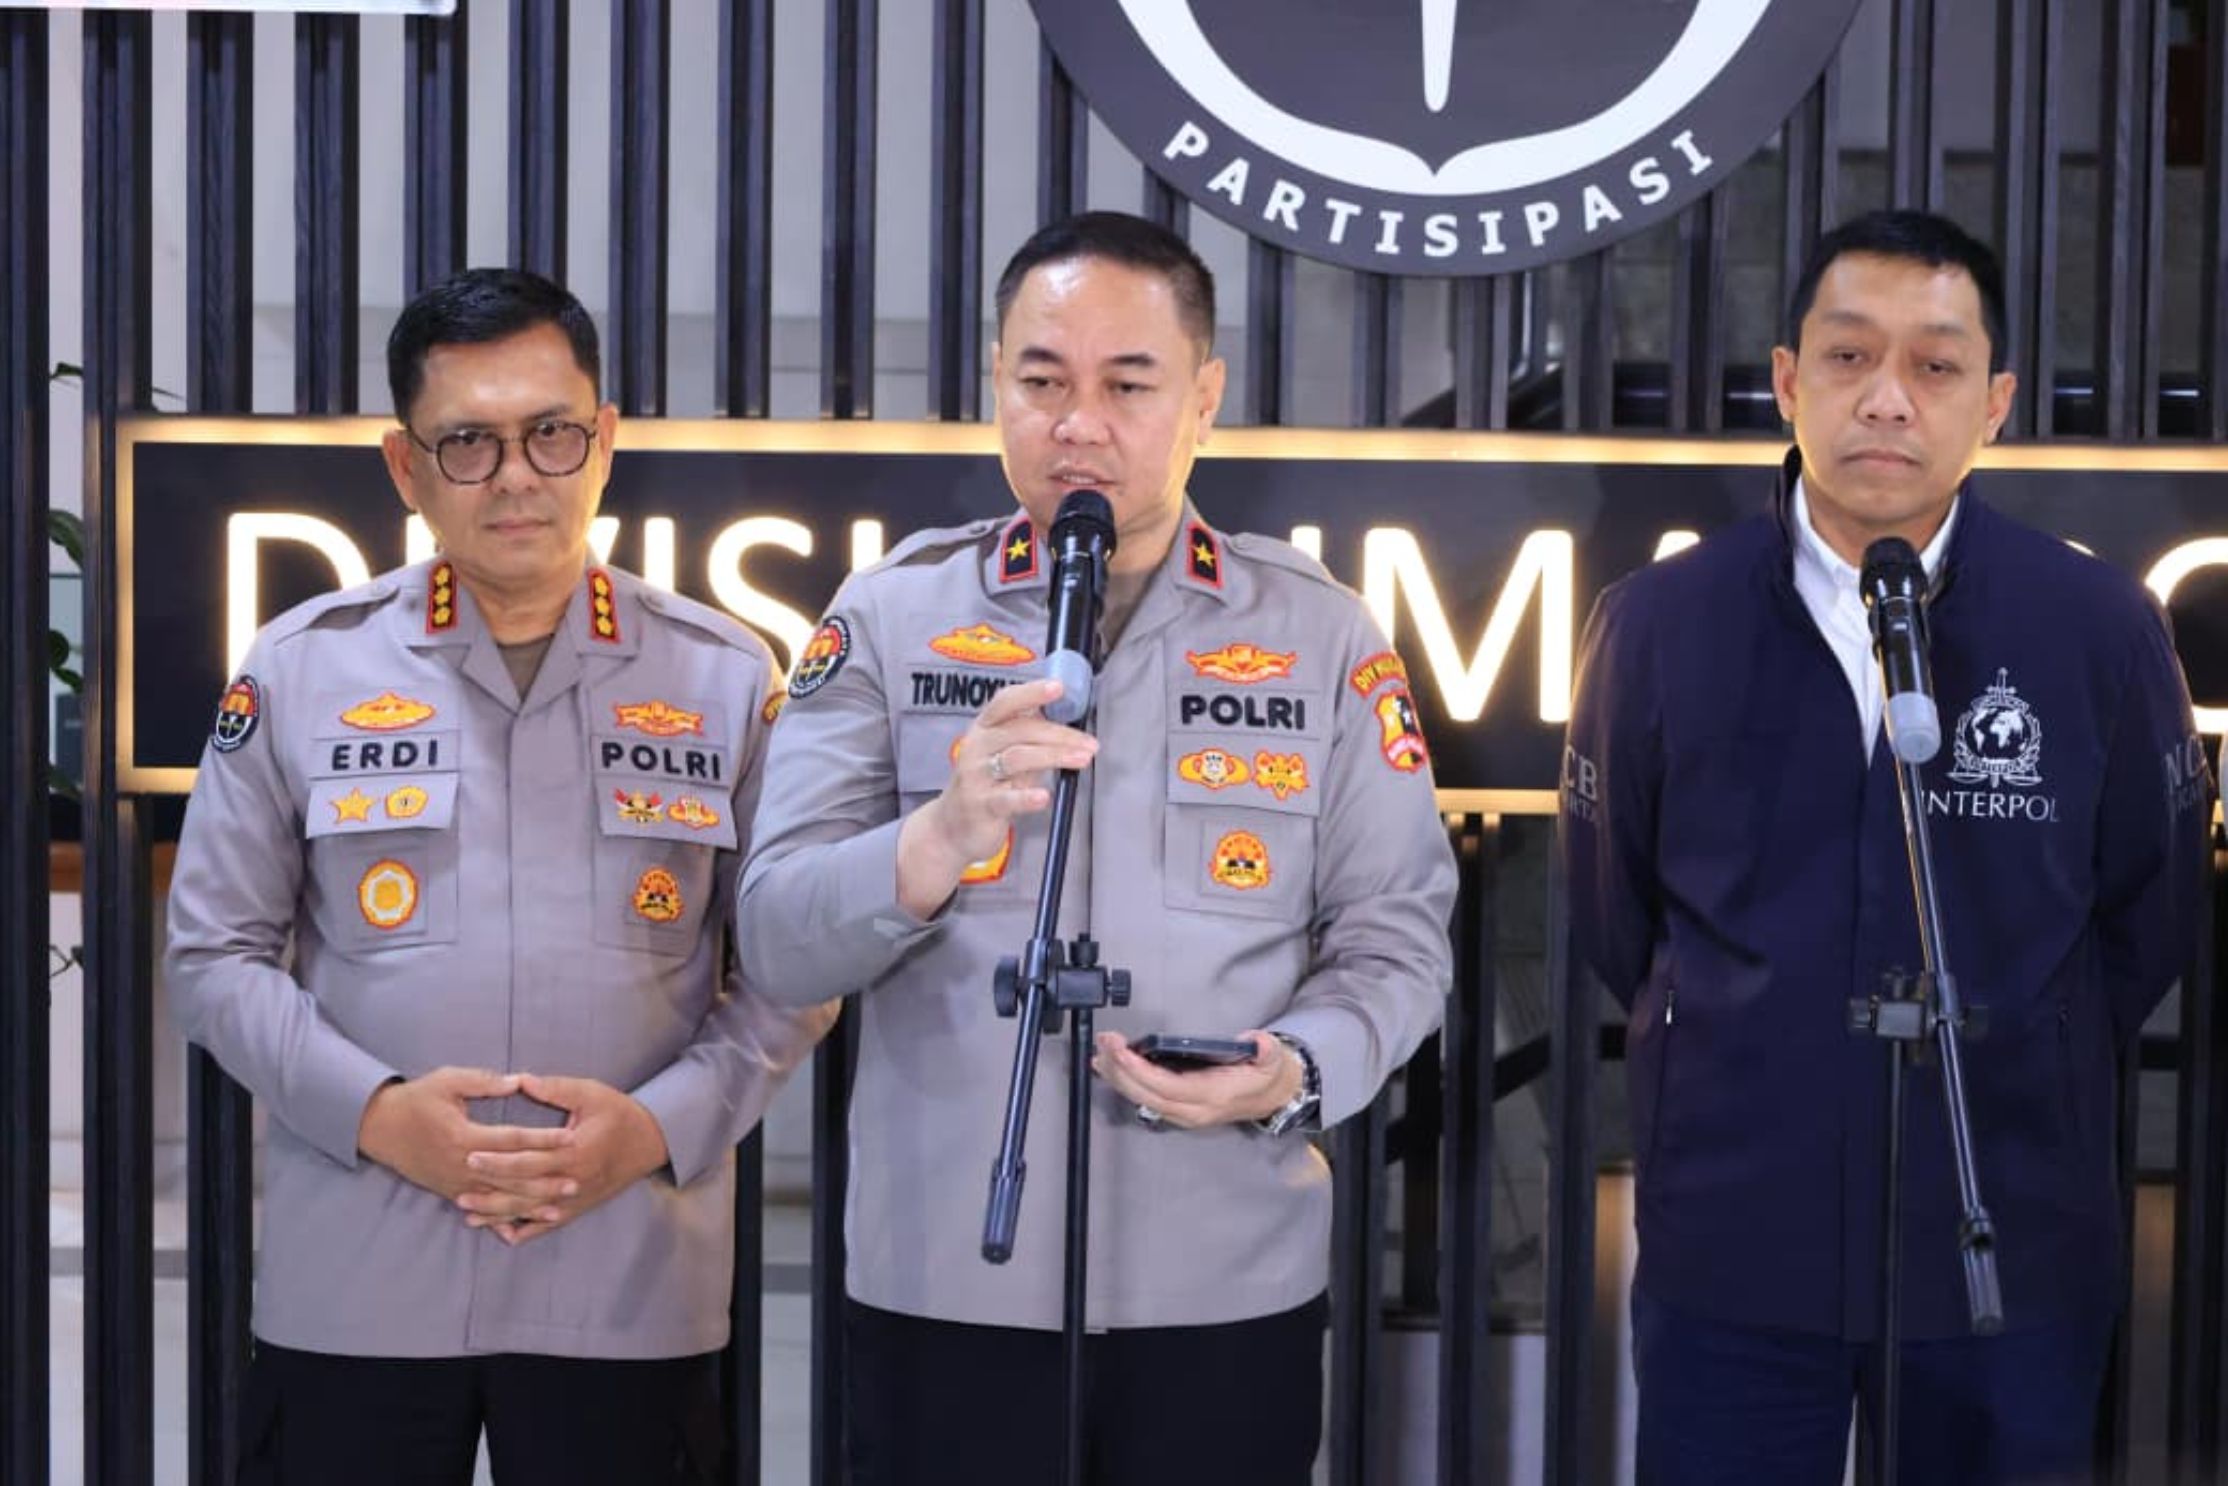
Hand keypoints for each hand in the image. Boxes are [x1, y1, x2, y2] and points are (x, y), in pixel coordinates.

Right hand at [356, 1067, 574, 1201]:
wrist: (380, 1128)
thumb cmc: (417, 1100)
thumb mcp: (447, 1081)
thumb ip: (483, 1082)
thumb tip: (518, 1081)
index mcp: (463, 1134)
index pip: (512, 1139)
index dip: (542, 1139)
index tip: (570, 1137)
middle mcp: (461, 1163)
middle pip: (510, 1175)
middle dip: (544, 1180)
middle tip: (575, 1182)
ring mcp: (455, 1182)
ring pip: (499, 1197)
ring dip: (529, 1203)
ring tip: (559, 1207)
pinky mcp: (450, 1191)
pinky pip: (481, 1208)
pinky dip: (502, 1218)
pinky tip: (522, 1227)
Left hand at [455, 1073, 671, 1245]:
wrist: (650, 1142)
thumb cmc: (619, 1113)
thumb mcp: (590, 1093)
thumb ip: (555, 1088)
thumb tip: (520, 1079)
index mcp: (574, 1150)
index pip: (528, 1158)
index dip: (498, 1159)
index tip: (470, 1155)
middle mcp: (573, 1179)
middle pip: (524, 1189)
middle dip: (489, 1190)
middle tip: (458, 1189)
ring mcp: (575, 1198)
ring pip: (531, 1211)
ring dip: (499, 1215)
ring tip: (468, 1215)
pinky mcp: (578, 1207)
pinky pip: (548, 1224)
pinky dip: (525, 1230)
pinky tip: (502, 1234)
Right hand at [897, 677, 1097, 916]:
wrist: (952, 828)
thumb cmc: (986, 788)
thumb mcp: (1006, 758)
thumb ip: (1031, 742)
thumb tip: (1069, 727)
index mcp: (984, 729)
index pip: (1006, 702)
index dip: (1032, 693)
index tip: (1058, 688)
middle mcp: (977, 747)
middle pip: (1021, 730)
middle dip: (1060, 735)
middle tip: (1089, 743)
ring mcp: (976, 776)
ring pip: (1018, 758)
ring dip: (1054, 756)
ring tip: (1081, 760)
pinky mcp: (980, 805)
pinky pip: (1006, 798)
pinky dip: (1027, 797)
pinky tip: (1044, 796)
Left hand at [1090, 1031, 1301, 1130]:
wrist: (1273, 1097)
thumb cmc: (1267, 1075)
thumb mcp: (1273, 1059)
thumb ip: (1266, 1050)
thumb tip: (1256, 1043)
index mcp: (1213, 1097)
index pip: (1168, 1087)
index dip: (1141, 1071)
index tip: (1120, 1051)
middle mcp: (1193, 1110)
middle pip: (1147, 1094)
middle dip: (1120, 1070)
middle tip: (1103, 1043)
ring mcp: (1184, 1113)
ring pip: (1142, 1098)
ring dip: (1117, 1077)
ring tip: (1099, 1053)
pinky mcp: (1178, 1109)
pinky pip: (1146, 1098)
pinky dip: (1125, 1083)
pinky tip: (1110, 1067)